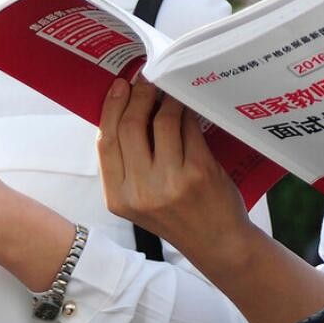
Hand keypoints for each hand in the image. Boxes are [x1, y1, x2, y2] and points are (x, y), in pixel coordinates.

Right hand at [97, 78, 250, 252]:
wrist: (217, 242)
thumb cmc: (179, 216)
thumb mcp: (140, 200)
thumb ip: (128, 165)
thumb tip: (126, 111)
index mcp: (118, 198)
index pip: (106, 142)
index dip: (111, 108)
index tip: (119, 86)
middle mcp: (140, 191)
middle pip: (130, 126)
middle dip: (138, 96)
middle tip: (146, 79)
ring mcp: (169, 182)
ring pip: (161, 122)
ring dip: (166, 99)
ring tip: (169, 90)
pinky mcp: (198, 172)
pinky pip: (188, 128)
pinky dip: (187, 112)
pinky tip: (187, 105)